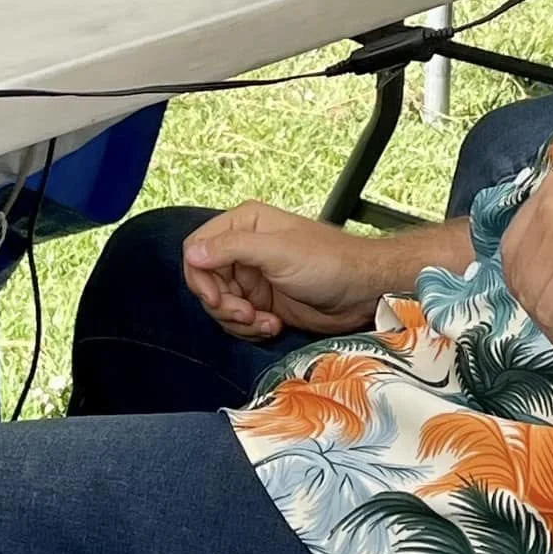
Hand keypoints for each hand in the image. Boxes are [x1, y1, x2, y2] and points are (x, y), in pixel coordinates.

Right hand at [182, 202, 382, 340]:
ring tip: (266, 321)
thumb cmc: (328, 262)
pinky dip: (250, 329)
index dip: (200, 276)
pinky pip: (238, 321)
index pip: (198, 247)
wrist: (360, 291)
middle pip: (206, 281)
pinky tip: (273, 326)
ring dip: (238, 321)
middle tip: (247, 314)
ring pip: (220, 305)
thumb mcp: (278, 252)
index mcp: (246, 224)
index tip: (216, 298)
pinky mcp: (262, 302)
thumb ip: (232, 249)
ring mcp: (253, 276)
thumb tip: (192, 252)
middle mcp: (245, 248)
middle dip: (222, 305)